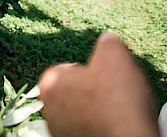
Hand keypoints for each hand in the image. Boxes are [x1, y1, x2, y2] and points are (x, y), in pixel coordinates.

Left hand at [39, 32, 159, 136]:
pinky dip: (100, 127)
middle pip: (74, 92)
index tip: (106, 78)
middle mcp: (48, 110)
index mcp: (50, 84)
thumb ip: (108, 43)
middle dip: (92, 92)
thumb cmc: (118, 101)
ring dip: (97, 111)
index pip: (69, 70)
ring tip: (117, 112)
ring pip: (81, 113)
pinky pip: (88, 130)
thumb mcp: (116, 56)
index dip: (92, 72)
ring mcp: (60, 131)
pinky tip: (116, 126)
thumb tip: (108, 39)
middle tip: (114, 95)